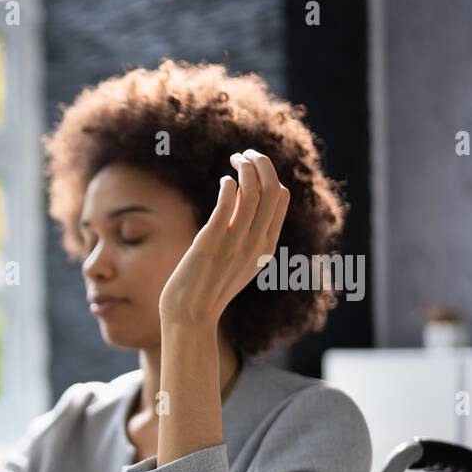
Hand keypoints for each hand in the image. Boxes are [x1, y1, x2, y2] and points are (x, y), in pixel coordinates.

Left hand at [159, 149, 290, 327]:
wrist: (190, 317)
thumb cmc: (209, 288)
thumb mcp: (237, 259)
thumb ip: (245, 231)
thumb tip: (242, 194)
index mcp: (266, 246)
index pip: (281, 198)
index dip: (268, 174)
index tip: (251, 164)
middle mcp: (256, 244)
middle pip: (273, 189)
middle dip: (261, 163)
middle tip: (243, 154)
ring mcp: (234, 244)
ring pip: (254, 193)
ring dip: (245, 168)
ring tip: (235, 159)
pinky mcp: (210, 245)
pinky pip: (227, 206)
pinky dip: (229, 187)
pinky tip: (223, 181)